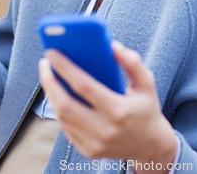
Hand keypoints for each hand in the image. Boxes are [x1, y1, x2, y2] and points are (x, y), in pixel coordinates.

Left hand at [39, 41, 176, 171]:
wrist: (151, 146)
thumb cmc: (146, 109)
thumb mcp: (146, 83)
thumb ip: (132, 62)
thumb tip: (113, 46)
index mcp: (119, 111)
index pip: (84, 86)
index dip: (65, 68)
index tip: (52, 52)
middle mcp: (104, 130)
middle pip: (65, 105)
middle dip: (50, 81)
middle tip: (45, 63)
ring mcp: (94, 143)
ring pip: (62, 117)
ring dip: (51, 93)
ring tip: (49, 74)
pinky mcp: (88, 151)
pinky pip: (65, 127)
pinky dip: (58, 108)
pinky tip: (56, 92)